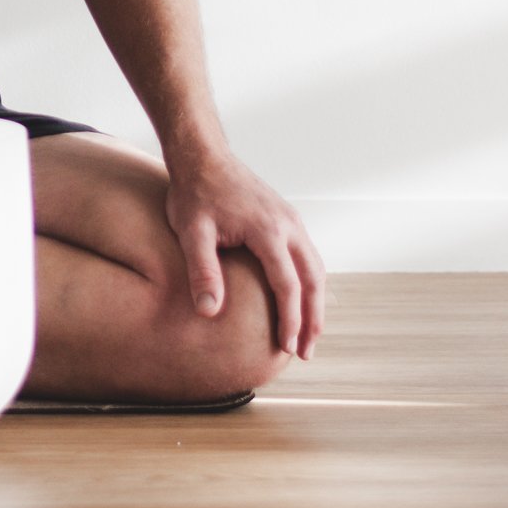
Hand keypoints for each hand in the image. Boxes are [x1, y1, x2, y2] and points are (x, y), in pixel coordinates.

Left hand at [163, 149, 325, 359]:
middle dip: (313, 319)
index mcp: (268, 230)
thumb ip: (202, 271)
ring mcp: (290, 219)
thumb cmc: (194, 192)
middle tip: (305, 352)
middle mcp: (288, 224)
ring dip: (316, 302)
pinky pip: (307, 254)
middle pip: (314, 279)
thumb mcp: (191, 232)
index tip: (287, 348)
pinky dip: (310, 282)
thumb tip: (209, 313)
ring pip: (316, 267)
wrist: (202, 155)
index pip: (288, 285)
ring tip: (308, 334)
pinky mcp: (285, 217)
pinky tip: (300, 299)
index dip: (290, 319)